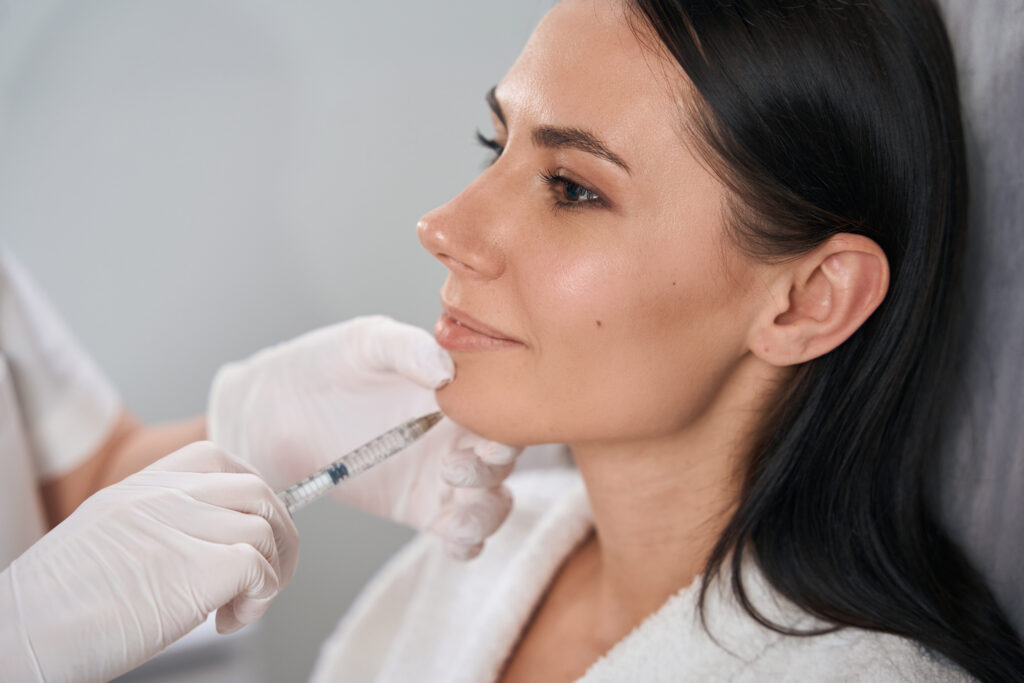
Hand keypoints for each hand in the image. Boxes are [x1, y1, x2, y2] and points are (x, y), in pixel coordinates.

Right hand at [0, 442, 298, 682]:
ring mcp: (182, 526)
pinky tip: (227, 621)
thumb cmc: (58, 608)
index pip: (219, 459)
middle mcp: (164, 496)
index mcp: (140, 486)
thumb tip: (218, 541)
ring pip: (266, 529)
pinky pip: (260, 568)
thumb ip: (161, 525)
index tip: (250, 531)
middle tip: (262, 579)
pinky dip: (261, 599)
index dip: (250, 495)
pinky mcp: (198, 568)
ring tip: (237, 608)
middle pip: (257, 491)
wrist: (19, 638)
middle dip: (277, 536)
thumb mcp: (110, 538)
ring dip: (270, 574)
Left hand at [208, 315, 521, 558]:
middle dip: (493, 471)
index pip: (504, 409)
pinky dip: (468, 543)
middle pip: (504, 460)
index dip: (507, 426)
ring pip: (493, 502)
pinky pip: (461, 535)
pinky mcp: (419, 509)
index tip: (487, 436)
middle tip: (453, 469)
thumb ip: (407, 349)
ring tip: (455, 513)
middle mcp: (458, 433)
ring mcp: (441, 475)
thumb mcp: (365, 343)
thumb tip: (445, 370)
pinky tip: (452, 538)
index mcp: (458, 389)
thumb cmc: (323, 364)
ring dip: (487, 513)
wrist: (271, 410)